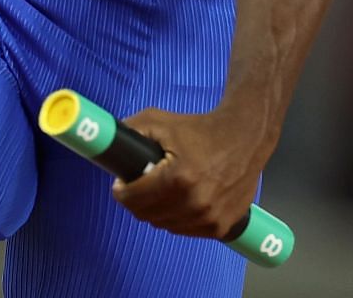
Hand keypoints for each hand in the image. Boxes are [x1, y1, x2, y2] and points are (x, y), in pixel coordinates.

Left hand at [109, 108, 269, 239]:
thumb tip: (107, 142)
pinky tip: (179, 201)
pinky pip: (186, 231)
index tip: (121, 183)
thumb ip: (130, 130)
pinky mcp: (221, 227)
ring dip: (157, 212)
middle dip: (137, 201)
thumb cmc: (201, 129)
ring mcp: (209, 219)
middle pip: (146, 215)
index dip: (121, 191)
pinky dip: (178, 219)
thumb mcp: (160, 121)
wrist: (245, 138)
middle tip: (139, 185)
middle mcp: (194, 204)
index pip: (133, 199)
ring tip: (160, 191)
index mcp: (177, 179)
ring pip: (165, 226)